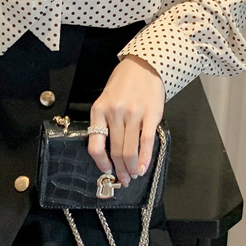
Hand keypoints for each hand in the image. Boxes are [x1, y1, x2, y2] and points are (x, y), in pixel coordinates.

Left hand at [87, 54, 165, 188]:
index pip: (95, 145)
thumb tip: (109, 151)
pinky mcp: (150, 115)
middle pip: (115, 151)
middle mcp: (114, 113)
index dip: (101, 163)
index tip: (107, 171)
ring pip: (130, 150)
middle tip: (123, 180)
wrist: (143, 65)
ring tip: (133, 175)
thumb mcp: (106, 100)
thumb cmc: (123, 84)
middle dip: (119, 170)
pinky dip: (144, 159)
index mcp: (99, 110)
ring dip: (131, 168)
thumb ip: (105, 122)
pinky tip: (142, 167)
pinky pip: (146, 142)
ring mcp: (133, 114)